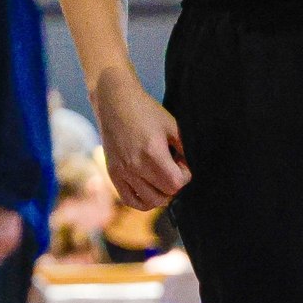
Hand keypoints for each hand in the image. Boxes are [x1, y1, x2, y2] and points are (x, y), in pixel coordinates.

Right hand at [93, 65, 189, 209]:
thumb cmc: (146, 111)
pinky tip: (150, 188)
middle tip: (172, 167)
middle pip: (164, 194)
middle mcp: (134, 165)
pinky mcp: (113, 174)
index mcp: (151, 153)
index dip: (185, 175)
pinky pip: (130, 200)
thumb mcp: (172, 125)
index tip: (182, 162)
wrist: (114, 101)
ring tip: (161, 176)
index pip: (176, 183)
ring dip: (161, 194)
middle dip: (174, 184)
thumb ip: (184, 149)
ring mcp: (121, 172)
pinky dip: (143, 200)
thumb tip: (189, 169)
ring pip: (149, 202)